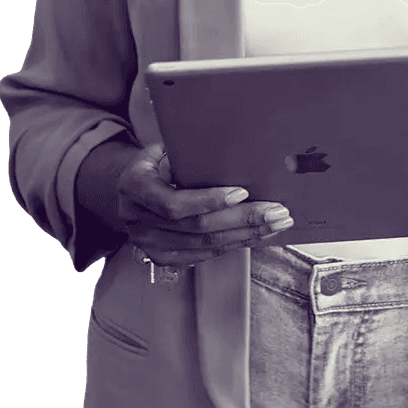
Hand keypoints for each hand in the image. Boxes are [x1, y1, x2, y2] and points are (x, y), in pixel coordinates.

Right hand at [118, 144, 295, 267]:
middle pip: (197, 227)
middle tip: (276, 211)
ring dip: (246, 234)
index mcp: (134, 188)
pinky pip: (205, 255)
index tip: (242, 193)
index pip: (174, 203)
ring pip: (205, 245)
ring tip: (276, 223)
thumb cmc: (154, 164)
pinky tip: (257, 235)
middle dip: (242, 219)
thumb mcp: (160, 150)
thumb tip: (227, 151)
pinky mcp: (164, 258)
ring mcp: (149, 244)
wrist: (130, 190)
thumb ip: (184, 154)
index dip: (208, 200)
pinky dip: (234, 244)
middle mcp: (138, 221)